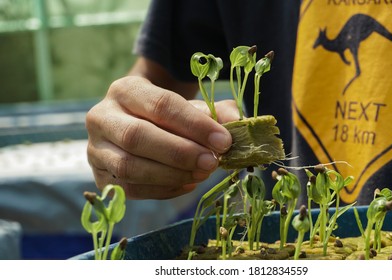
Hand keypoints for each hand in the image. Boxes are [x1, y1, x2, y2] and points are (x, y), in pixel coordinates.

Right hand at [86, 76, 238, 198]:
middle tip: (212, 162)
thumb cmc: (166, 116)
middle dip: (180, 153)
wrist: (135, 125)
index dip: (194, 125)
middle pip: (136, 137)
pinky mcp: (100, 176)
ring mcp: (96, 149)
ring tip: (202, 173)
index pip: (160, 105)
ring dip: (171, 174)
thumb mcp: (190, 106)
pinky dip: (163, 189)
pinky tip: (187, 182)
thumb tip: (237, 122)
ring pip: (129, 167)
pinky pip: (130, 189)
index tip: (223, 140)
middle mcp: (102, 117)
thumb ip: (215, 112)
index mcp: (125, 90)